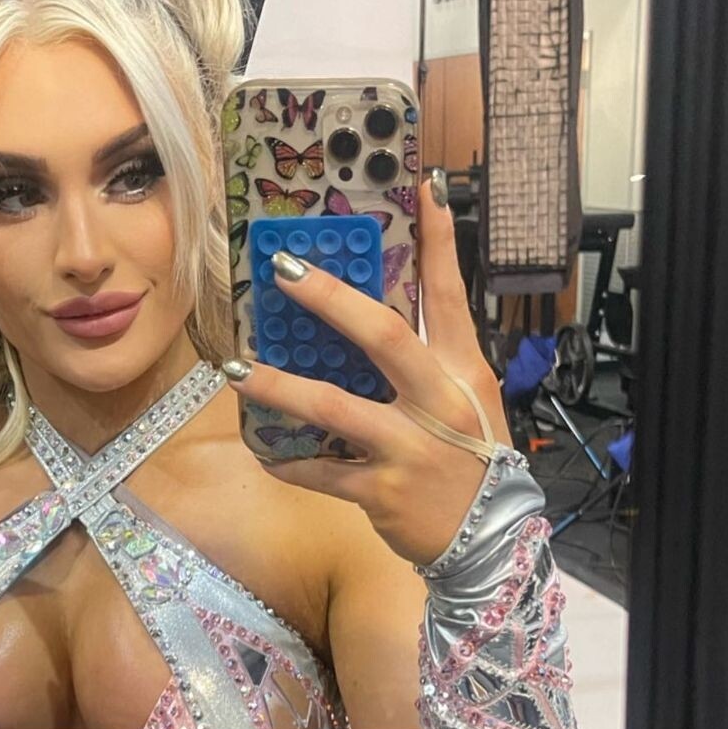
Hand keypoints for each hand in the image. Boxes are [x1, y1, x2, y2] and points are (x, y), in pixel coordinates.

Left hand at [222, 176, 512, 564]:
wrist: (489, 540)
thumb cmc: (472, 462)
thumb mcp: (468, 401)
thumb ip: (430, 359)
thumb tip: (375, 315)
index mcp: (460, 370)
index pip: (450, 293)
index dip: (440, 239)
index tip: (427, 188)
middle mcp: (436, 401)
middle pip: (382, 336)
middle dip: (329, 299)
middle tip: (282, 271)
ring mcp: (408, 446)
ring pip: (334, 407)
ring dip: (279, 387)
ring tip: (238, 371)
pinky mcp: (381, 489)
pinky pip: (321, 470)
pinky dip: (289, 461)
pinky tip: (264, 450)